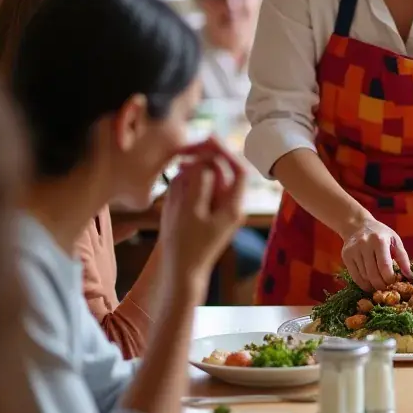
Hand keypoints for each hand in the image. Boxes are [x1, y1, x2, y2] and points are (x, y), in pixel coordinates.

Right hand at [159, 137, 246, 289]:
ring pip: (208, 180)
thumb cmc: (185, 245)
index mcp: (234, 206)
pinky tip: (175, 195)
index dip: (223, 151)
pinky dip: (187, 187)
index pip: (237, 169)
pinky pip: (199, 192)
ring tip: (176, 186)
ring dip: (192, 175)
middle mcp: (231, 206)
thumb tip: (204, 163)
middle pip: (222, 172)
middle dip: (202, 162)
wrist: (180, 273)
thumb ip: (199, 183)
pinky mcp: (206, 214)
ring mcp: (218, 210)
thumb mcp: (189, 211)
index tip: (206, 138)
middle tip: (181, 157)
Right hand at [341, 218, 411, 292]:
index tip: (394, 283)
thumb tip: (409, 276)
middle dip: (381, 285)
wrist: (357, 225)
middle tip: (387, 289)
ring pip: (364, 277)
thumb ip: (403, 258)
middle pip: (373, 274)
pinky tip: (370, 285)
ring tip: (379, 286)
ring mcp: (353, 251)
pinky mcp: (346, 257)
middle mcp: (364, 245)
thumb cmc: (380, 234)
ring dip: (373, 286)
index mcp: (379, 240)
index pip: (385, 266)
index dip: (390, 279)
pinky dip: (363, 284)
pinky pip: (355, 277)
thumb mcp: (395, 240)